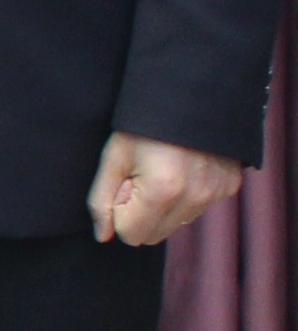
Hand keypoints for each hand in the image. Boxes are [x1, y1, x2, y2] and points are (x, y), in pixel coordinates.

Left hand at [89, 131, 245, 246]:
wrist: (189, 94)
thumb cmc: (142, 123)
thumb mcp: (113, 156)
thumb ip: (102, 200)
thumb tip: (103, 235)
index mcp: (162, 192)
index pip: (131, 235)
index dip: (120, 210)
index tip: (124, 181)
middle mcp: (195, 199)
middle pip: (154, 235)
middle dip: (140, 212)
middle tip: (140, 175)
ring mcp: (216, 194)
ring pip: (177, 223)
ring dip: (163, 206)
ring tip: (160, 168)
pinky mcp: (229, 187)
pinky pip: (198, 208)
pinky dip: (186, 196)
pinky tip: (182, 167)